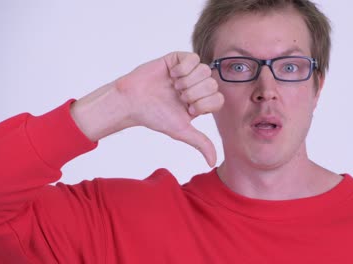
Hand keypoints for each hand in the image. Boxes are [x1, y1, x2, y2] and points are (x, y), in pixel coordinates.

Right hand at [72, 52, 223, 166]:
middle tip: (179, 97)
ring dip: (188, 82)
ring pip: (205, 70)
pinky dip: (184, 68)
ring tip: (174, 87)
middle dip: (194, 94)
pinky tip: (172, 75)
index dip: (204, 104)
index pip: (218, 98)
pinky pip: (194, 58)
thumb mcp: (181, 131)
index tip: (188, 109)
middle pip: (213, 84)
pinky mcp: (178, 58)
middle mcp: (197, 85)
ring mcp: (188, 71)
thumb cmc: (154, 116)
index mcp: (201, 100)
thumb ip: (201, 143)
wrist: (133, 101)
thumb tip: (213, 162)